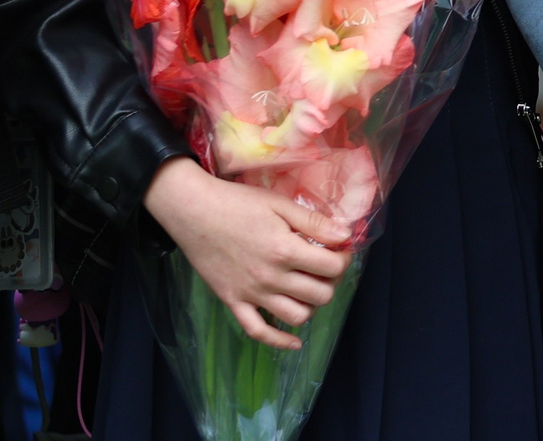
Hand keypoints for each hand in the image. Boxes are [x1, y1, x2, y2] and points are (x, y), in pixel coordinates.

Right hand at [143, 159, 350, 349]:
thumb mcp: (280, 204)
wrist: (193, 212)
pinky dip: (278, 341)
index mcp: (284, 250)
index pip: (332, 267)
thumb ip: (314, 222)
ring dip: (311, 306)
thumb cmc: (238, 203)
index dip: (343, 259)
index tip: (340, 251)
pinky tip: (294, 342)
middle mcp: (270, 278)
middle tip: (325, 268)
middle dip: (331, 282)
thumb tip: (346, 236)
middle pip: (320, 295)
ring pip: (296, 317)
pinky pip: (257, 331)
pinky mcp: (232, 302)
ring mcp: (250, 294)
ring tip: (309, 289)